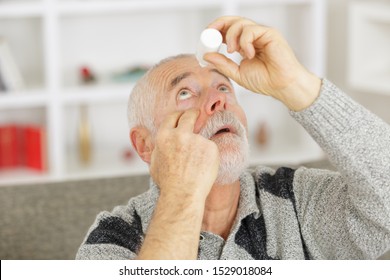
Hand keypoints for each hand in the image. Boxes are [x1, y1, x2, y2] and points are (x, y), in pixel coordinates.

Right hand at [150, 109, 219, 200]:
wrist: (183, 194)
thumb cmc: (168, 183)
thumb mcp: (155, 162)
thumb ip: (160, 148)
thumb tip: (161, 143)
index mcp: (164, 136)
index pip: (173, 117)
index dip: (179, 115)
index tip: (184, 116)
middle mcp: (180, 134)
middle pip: (189, 116)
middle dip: (193, 114)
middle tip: (197, 115)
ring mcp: (197, 139)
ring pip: (201, 138)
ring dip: (200, 146)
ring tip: (196, 165)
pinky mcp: (210, 146)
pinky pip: (210, 148)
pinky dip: (209, 156)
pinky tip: (203, 168)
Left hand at [204, 16, 320, 110]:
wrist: (282, 87)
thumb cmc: (266, 81)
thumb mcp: (237, 73)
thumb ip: (222, 64)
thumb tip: (206, 56)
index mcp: (244, 45)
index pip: (227, 31)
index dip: (215, 32)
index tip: (205, 39)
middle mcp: (253, 37)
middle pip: (232, 21)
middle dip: (218, 25)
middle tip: (210, 35)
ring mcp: (261, 34)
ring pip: (240, 23)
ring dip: (231, 36)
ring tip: (232, 51)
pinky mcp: (270, 34)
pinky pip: (251, 30)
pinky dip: (245, 41)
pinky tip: (249, 54)